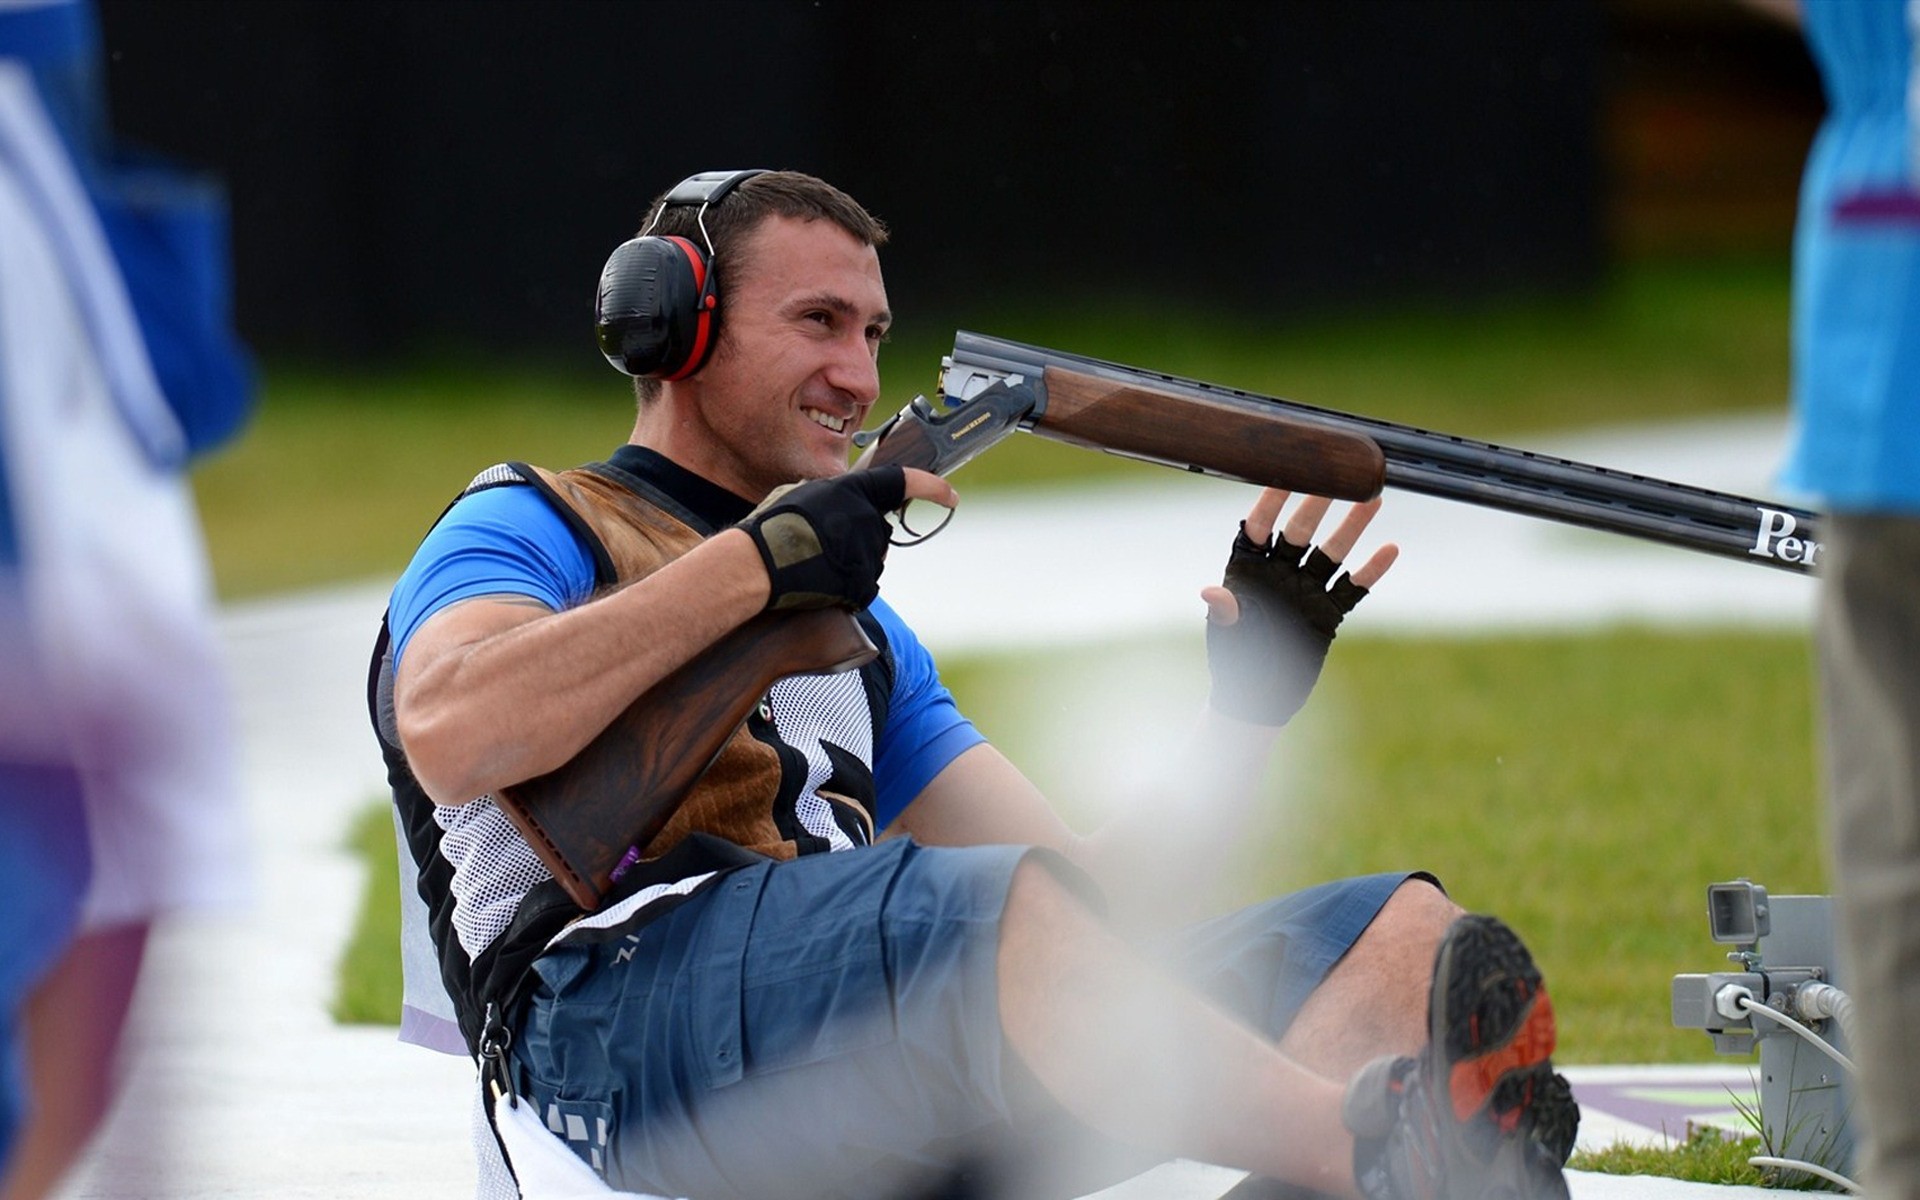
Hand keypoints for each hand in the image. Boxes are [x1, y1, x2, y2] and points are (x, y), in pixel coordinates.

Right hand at [737, 467, 954, 610]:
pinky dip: (844, 590)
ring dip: (849, 566)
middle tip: (821, 548)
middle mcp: (867, 520)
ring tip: (813, 567)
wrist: (758, 566)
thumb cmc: (772, 529)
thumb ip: (832, 498)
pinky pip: (861, 588)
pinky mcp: (863, 584)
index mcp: (853, 491)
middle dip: (858, 541)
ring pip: (869, 562)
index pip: (903, 482)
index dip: (932, 488)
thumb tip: (840, 506)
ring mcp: (867, 554)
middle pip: (877, 534)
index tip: (951, 496)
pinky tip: (820, 585)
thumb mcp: (803, 495)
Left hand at [1201, 490, 1397, 725]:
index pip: (1258, 527)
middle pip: (1300, 531)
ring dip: (1351, 528)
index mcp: (1248, 570)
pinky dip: (1371, 571)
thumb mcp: (1227, 634)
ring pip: (1332, 552)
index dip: (1270, 501)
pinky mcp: (1327, 613)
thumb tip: (1211, 590)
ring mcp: (1306, 590)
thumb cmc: (1232, 661)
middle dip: (1317, 504)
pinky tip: (1389, 549)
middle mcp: (1279, 573)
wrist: (1257, 698)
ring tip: (1373, 500)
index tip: (1285, 473)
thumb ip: (1226, 610)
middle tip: (1338, 476)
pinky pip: (1353, 588)